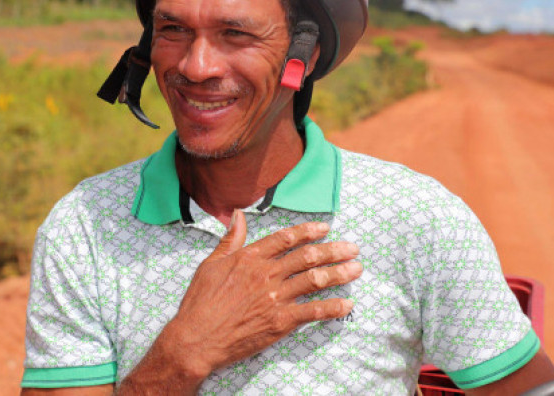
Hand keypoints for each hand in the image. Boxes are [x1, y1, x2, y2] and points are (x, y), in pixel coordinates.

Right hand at [160, 208, 361, 379]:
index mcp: (250, 257)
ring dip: (339, 273)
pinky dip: (332, 308)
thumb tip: (238, 215)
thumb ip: (230, 239)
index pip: (286, 238)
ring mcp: (275, 298)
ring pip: (315, 280)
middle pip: (307, 256)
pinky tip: (347, 304)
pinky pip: (313, 312)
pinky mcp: (280, 322)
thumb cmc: (200, 303)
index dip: (308, 231)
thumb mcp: (210, 264)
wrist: (197, 338)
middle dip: (334, 250)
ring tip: (356, 269)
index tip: (325, 228)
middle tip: (352, 248)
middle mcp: (266, 274)